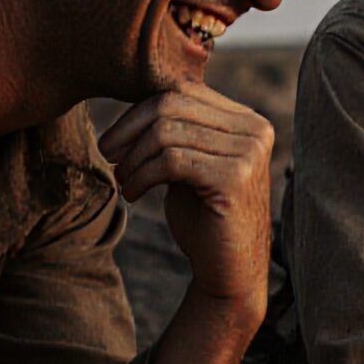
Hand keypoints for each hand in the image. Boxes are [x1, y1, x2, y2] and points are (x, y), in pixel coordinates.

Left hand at [97, 84, 275, 309]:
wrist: (230, 271)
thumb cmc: (205, 218)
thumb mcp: (192, 163)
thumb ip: (180, 130)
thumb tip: (136, 96)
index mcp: (247, 120)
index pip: (182, 91)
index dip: (139, 112)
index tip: (113, 142)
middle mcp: (255, 129)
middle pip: (172, 105)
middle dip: (129, 131)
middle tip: (108, 158)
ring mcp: (249, 152)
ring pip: (167, 133)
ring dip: (133, 159)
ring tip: (123, 182)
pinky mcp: (234, 179)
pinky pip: (171, 161)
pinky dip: (141, 176)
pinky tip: (133, 195)